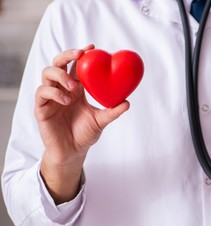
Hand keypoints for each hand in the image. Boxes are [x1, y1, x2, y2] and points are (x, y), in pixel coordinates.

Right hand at [35, 45, 129, 203]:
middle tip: (80, 55)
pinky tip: (67, 100)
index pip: (75, 66)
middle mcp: (62, 89)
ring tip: (74, 86)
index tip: (92, 48)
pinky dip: (54, 92)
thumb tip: (127, 102)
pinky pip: (42, 92)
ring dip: (61, 75)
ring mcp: (50, 97)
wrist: (72, 152)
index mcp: (76, 89)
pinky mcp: (41, 108)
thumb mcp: (101, 121)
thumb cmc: (85, 134)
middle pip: (58, 63)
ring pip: (47, 73)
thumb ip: (112, 111)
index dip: (81, 55)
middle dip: (67, 55)